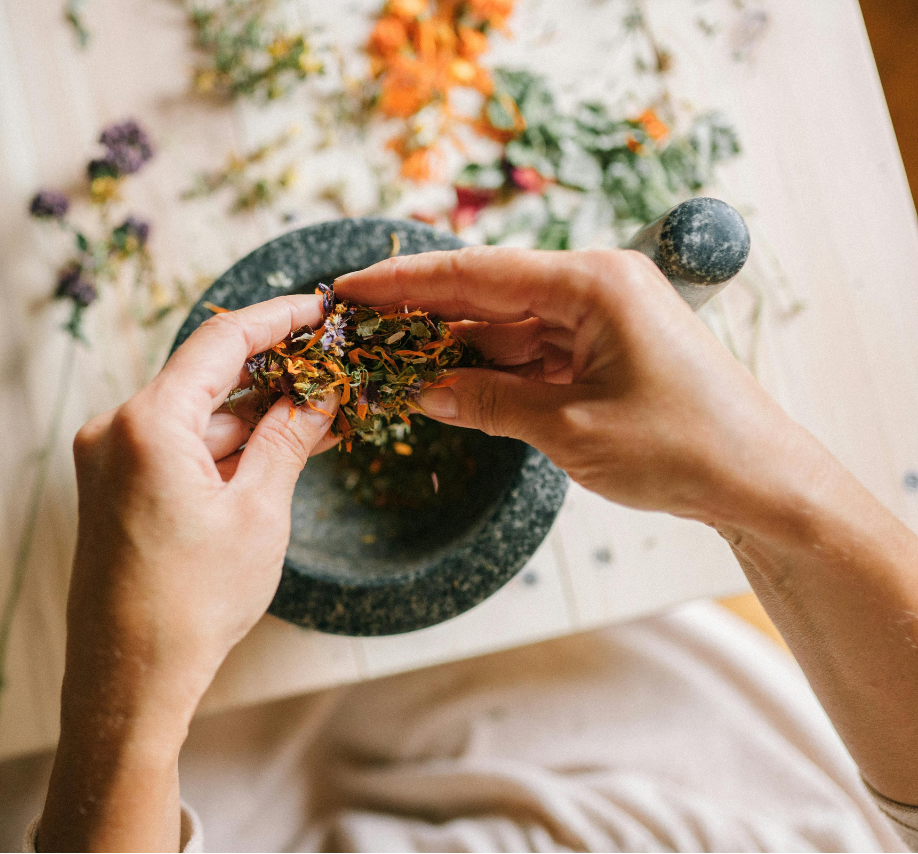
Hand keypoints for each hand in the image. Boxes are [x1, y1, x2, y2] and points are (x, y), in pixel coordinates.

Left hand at [38, 295, 332, 850]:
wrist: (129, 680)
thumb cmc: (191, 604)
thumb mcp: (258, 512)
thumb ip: (288, 438)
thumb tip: (320, 393)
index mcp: (146, 423)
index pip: (221, 341)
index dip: (277, 319)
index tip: (319, 309)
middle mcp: (114, 430)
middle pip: (205, 379)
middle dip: (272, 378)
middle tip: (333, 374)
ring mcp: (107, 461)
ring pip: (194, 418)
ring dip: (251, 420)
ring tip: (318, 422)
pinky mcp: (111, 490)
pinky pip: (175, 449)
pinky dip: (222, 451)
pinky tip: (273, 456)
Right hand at [336, 247, 828, 531]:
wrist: (760, 482)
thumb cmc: (682, 448)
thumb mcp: (569, 429)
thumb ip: (488, 403)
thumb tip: (422, 391)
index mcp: (594, 283)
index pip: (478, 273)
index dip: (407, 282)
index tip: (352, 286)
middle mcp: (597, 286)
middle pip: (488, 292)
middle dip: (423, 313)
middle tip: (358, 324)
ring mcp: (602, 316)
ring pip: (506, 325)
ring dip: (455, 347)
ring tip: (391, 362)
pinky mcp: (605, 348)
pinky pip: (532, 351)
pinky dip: (492, 370)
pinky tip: (447, 383)